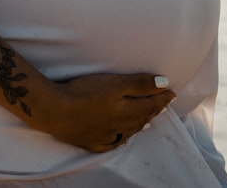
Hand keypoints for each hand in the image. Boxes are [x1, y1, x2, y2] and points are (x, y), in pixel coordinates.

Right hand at [34, 73, 175, 152]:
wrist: (55, 111)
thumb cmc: (84, 93)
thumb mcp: (115, 83)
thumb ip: (140, 84)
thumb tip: (165, 84)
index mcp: (128, 112)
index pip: (151, 104)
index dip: (162, 97)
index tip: (172, 92)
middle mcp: (120, 126)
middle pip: (142, 118)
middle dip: (154, 109)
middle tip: (163, 103)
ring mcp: (105, 136)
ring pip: (129, 131)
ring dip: (141, 124)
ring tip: (149, 120)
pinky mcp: (91, 141)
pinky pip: (112, 142)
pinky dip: (121, 138)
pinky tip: (123, 137)